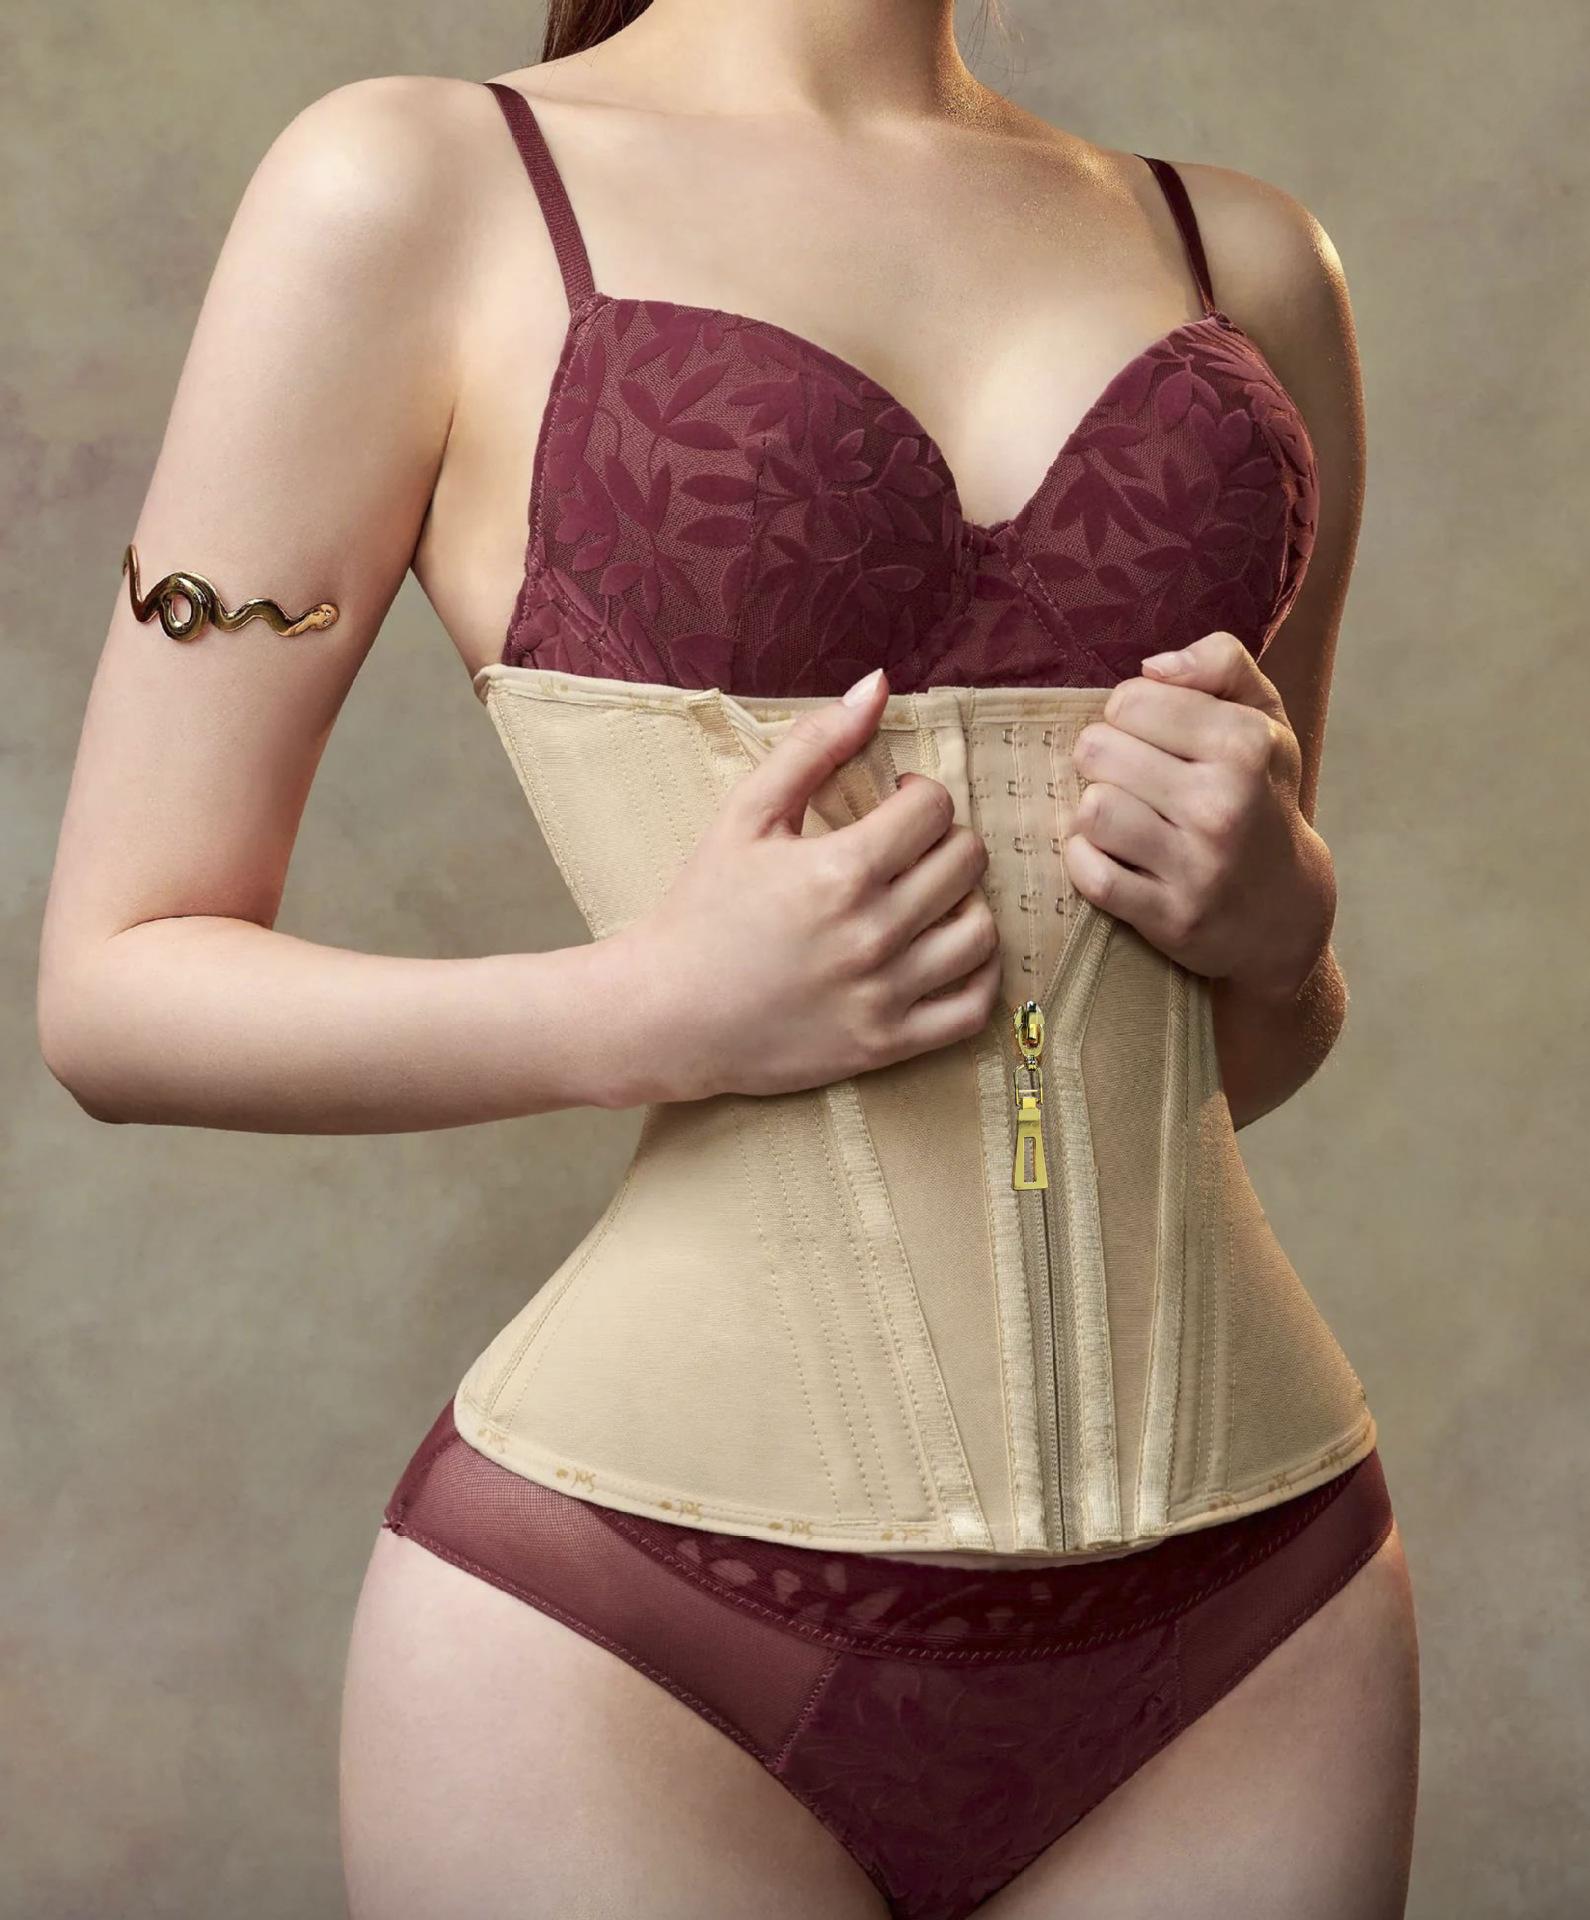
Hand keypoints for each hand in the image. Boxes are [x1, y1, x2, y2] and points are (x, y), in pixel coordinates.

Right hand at [614, 667, 1002, 1102]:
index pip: (935, 808)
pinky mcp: (886, 1044)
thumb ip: (814, 745)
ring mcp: (884, 994)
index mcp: (841, 869)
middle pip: (966, 862)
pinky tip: (947, 953)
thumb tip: (877, 686)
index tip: (892, 806)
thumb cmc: (702, 908)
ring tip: (928, 899)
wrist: (665, 1015)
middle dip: (942, 841)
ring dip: (964, 904)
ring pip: (980, 931)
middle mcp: (873, 933)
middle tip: (907, 849)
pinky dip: (977, 976)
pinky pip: (973, 1008)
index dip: (918, 796)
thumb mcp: (745, 814)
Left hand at [1065, 631, 1333, 994]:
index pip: (1130, 700)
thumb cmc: (1259, 796)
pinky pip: (1088, 873)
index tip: (1151, 738)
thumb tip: (1152, 667)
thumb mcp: (1263, 719)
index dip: (1130, 715)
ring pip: (1090, 810)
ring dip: (1095, 813)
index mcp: (1245, 744)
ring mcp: (1197, 865)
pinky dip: (1087, 862)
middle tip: (1133, 780)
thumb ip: (1220, 664)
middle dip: (1106, 761)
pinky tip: (1115, 858)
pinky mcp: (1170, 916)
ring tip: (1124, 818)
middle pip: (1097, 750)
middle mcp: (1223, 804)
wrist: (1284, 908)